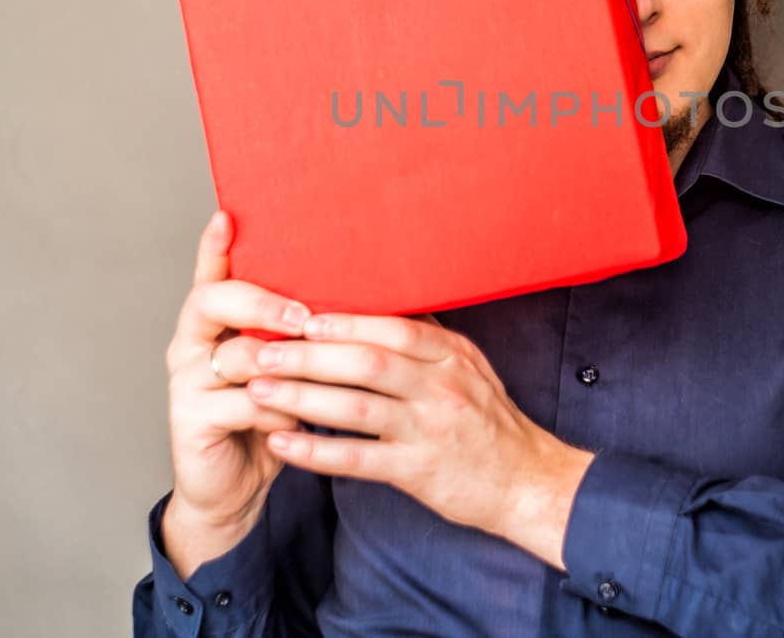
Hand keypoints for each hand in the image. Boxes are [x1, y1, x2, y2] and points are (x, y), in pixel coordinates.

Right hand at [161, 210, 313, 553]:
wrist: (233, 487)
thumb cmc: (267, 417)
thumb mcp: (285, 368)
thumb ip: (298, 332)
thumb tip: (359, 293)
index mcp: (213, 321)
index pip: (210, 274)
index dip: (214, 247)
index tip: (227, 217)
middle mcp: (190, 343)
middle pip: (211, 301)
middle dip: (261, 303)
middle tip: (302, 315)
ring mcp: (185, 382)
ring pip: (235, 356)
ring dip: (283, 362)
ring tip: (317, 369)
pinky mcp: (190, 421)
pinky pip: (241, 405)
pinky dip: (276, 411)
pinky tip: (296, 420)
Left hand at [245, 311, 591, 544]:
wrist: (526, 482)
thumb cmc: (489, 421)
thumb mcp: (469, 368)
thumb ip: (427, 340)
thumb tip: (383, 301)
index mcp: (452, 356)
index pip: (394, 328)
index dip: (345, 322)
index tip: (300, 316)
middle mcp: (442, 388)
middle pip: (367, 363)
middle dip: (309, 355)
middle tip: (262, 350)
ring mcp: (429, 431)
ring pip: (356, 408)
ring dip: (301, 398)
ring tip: (257, 391)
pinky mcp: (418, 472)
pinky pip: (358, 460)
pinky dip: (315, 452)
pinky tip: (281, 444)